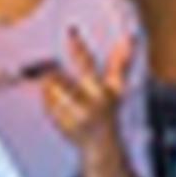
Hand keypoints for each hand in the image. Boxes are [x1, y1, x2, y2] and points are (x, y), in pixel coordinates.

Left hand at [31, 28, 132, 150]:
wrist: (100, 147)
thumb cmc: (107, 110)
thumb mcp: (116, 88)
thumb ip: (120, 63)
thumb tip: (129, 37)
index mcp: (101, 90)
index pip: (88, 64)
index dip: (78, 47)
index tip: (70, 30)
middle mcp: (88, 103)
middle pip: (58, 78)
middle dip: (52, 73)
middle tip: (52, 71)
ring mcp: (73, 116)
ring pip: (49, 90)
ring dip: (50, 88)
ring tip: (61, 94)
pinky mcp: (61, 126)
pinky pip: (46, 104)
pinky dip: (48, 102)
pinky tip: (58, 107)